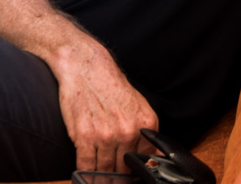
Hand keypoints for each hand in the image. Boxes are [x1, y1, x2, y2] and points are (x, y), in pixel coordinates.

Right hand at [50, 35, 155, 174]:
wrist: (86, 67)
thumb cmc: (110, 85)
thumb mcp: (138, 104)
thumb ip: (146, 132)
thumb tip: (155, 158)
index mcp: (145, 122)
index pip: (145, 160)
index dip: (135, 169)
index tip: (128, 173)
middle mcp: (128, 130)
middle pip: (123, 168)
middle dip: (118, 174)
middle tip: (113, 175)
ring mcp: (106, 135)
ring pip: (105, 171)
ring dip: (101, 175)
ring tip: (99, 176)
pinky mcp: (85, 137)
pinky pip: (86, 167)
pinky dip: (85, 173)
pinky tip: (86, 171)